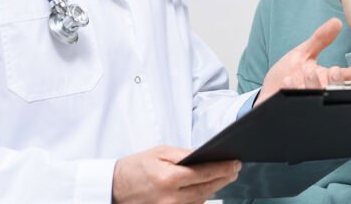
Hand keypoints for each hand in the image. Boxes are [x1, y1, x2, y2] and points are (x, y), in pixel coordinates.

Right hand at [112, 145, 239, 203]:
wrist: (115, 187)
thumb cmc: (136, 167)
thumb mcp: (159, 153)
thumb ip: (183, 154)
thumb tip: (204, 154)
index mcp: (168, 178)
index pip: (204, 173)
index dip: (222, 168)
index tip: (235, 163)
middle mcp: (171, 198)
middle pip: (206, 189)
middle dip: (223, 178)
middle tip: (235, 169)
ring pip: (201, 200)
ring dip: (214, 188)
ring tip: (224, 176)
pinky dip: (201, 197)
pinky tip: (207, 188)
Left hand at [255, 18, 350, 105]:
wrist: (267, 93)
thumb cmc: (287, 74)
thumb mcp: (303, 53)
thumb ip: (320, 39)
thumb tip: (336, 21)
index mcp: (323, 79)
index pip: (342, 78)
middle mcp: (318, 92)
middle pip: (332, 89)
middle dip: (334, 80)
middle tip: (333, 71)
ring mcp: (306, 102)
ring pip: (316, 94)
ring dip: (313, 83)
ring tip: (308, 73)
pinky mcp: (291, 109)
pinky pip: (295, 101)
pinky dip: (292, 89)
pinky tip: (287, 82)